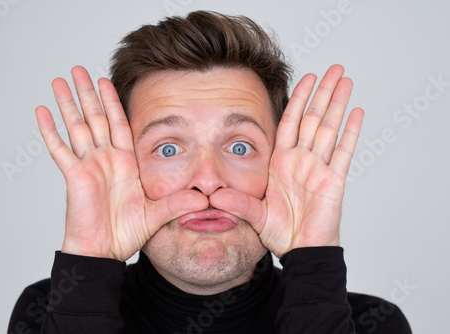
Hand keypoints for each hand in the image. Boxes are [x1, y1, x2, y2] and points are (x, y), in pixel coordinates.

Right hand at [35, 66, 207, 260]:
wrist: (104, 251)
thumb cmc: (126, 234)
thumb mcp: (158, 214)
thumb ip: (179, 203)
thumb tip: (206, 200)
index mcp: (125, 162)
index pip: (119, 123)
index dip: (113, 101)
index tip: (107, 81)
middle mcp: (106, 159)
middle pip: (96, 117)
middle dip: (88, 93)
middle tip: (79, 68)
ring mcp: (88, 165)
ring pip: (76, 126)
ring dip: (68, 103)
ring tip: (60, 80)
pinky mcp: (74, 176)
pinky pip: (60, 149)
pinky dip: (49, 131)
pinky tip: (42, 111)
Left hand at [210, 65, 363, 257]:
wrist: (300, 251)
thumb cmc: (280, 233)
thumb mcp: (253, 215)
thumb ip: (237, 204)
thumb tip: (213, 197)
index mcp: (282, 162)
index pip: (290, 122)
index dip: (298, 99)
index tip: (304, 78)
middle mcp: (301, 160)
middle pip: (314, 118)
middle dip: (322, 92)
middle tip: (332, 68)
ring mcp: (319, 168)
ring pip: (330, 128)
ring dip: (338, 103)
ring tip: (345, 80)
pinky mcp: (334, 180)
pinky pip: (344, 151)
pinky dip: (351, 132)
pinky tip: (357, 112)